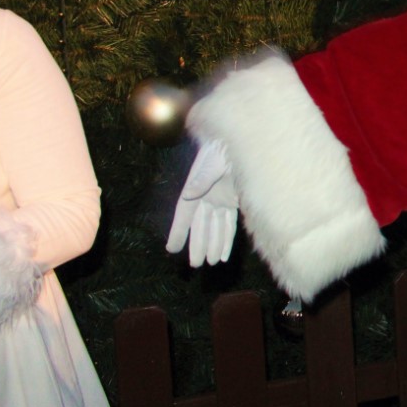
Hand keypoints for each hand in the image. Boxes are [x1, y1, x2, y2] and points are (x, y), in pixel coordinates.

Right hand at [166, 139, 238, 266]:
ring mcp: (219, 200)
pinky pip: (229, 224)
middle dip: (198, 244)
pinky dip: (227, 239)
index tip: (171, 248)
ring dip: (214, 244)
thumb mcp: (213, 163)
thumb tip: (189, 194)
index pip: (184, 215)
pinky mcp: (233, 201)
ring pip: (216, 228)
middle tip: (195, 264)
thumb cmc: (220, 150)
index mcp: (195, 188)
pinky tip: (224, 254)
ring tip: (211, 262)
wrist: (235, 143)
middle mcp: (205, 198)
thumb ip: (202, 180)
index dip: (178, 232)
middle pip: (201, 226)